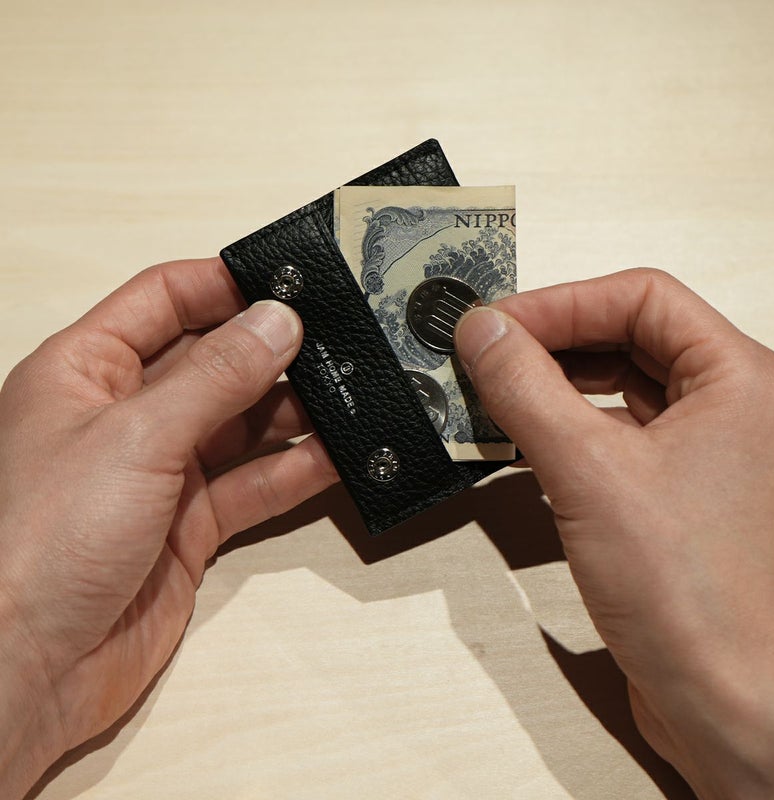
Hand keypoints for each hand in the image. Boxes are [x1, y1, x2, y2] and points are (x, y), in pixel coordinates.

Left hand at [0, 257, 336, 797]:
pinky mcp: (191, 525)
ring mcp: (162, 471)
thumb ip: (215, 377)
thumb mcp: (136, 436)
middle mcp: (127, 415)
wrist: (28, 669)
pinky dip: (294, 472)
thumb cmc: (42, 539)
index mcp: (89, 370)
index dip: (225, 286)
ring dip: (293, 413)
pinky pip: (253, 484)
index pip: (164, 300)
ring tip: (349, 397)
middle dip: (272, 352)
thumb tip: (278, 320)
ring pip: (242, 425)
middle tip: (336, 343)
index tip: (290, 283)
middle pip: (213, 362)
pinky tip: (336, 458)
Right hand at [455, 269, 773, 798]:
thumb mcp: (586, 472)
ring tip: (496, 389)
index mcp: (741, 380)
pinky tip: (522, 435)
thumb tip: (484, 332)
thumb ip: (526, 389)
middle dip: (554, 340)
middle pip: (631, 335)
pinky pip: (616, 432)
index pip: (642, 297)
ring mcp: (708, 450)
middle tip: (489, 350)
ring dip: (555, 383)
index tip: (500, 321)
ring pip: (620, 385)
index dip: (562, 302)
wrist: (721, 701)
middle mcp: (734, 408)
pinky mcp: (678, 489)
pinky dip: (566, 425)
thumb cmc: (693, 600)